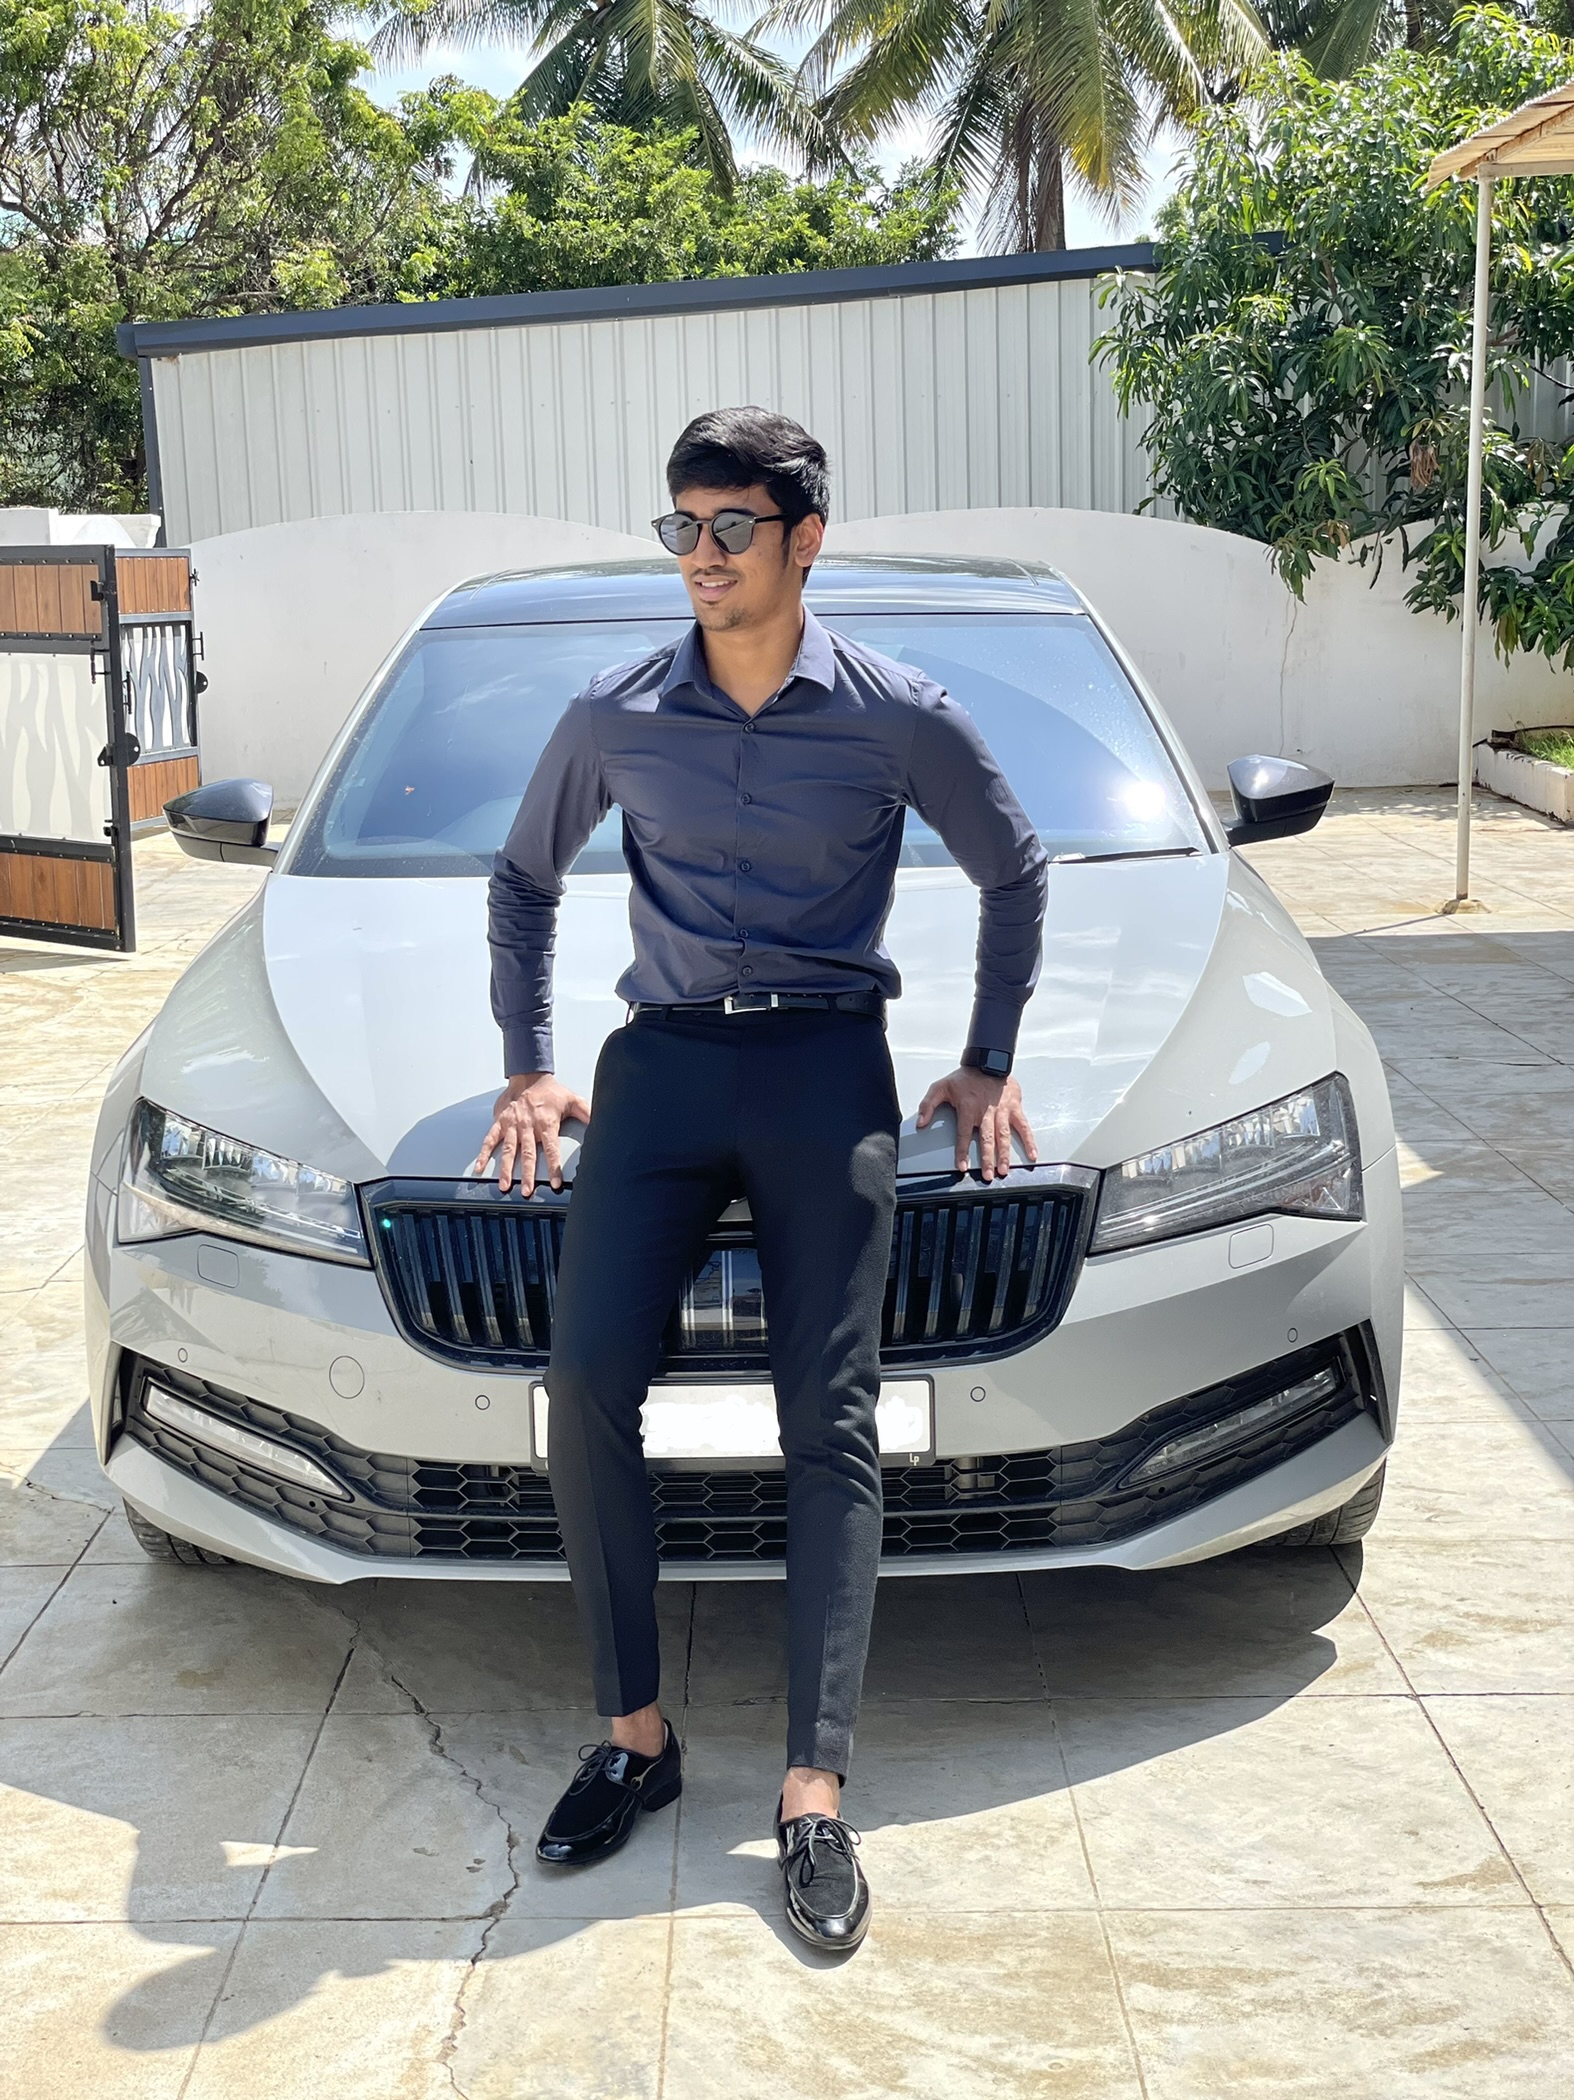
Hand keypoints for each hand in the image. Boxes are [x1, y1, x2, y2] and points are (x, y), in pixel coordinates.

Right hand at [473, 1073, 591, 1195]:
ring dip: (506, 1169)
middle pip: (528, 1154)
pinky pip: (490, 1139)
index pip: (551, 1148)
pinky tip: (481, 1167)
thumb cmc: (550, 1091)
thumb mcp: (572, 1100)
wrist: (528, 1075)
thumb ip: (587, 1113)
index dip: (554, 1166)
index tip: (556, 1183)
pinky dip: (484, 1153)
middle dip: (527, 1174)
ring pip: (509, 1150)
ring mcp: (512, 1125)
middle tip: (527, 1191)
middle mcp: (528, 1125)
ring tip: (505, 1186)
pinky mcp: (500, 1122)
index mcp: (546, 1122)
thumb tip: (603, 1123)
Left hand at [916, 1069, 1036, 1181]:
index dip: (962, 1151)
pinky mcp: (1014, 1108)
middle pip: (987, 1139)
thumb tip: (920, 1122)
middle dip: (987, 1159)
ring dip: (1004, 1154)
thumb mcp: (941, 1087)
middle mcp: (986, 1112)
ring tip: (1004, 1170)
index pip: (963, 1134)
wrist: (988, 1061)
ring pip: (1004, 1136)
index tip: (963, 1167)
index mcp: (968, 1108)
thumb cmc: (965, 1078)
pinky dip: (1029, 1140)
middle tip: (989, 1175)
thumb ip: (927, 1105)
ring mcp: (1002, 1111)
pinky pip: (1023, 1126)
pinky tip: (1032, 1153)